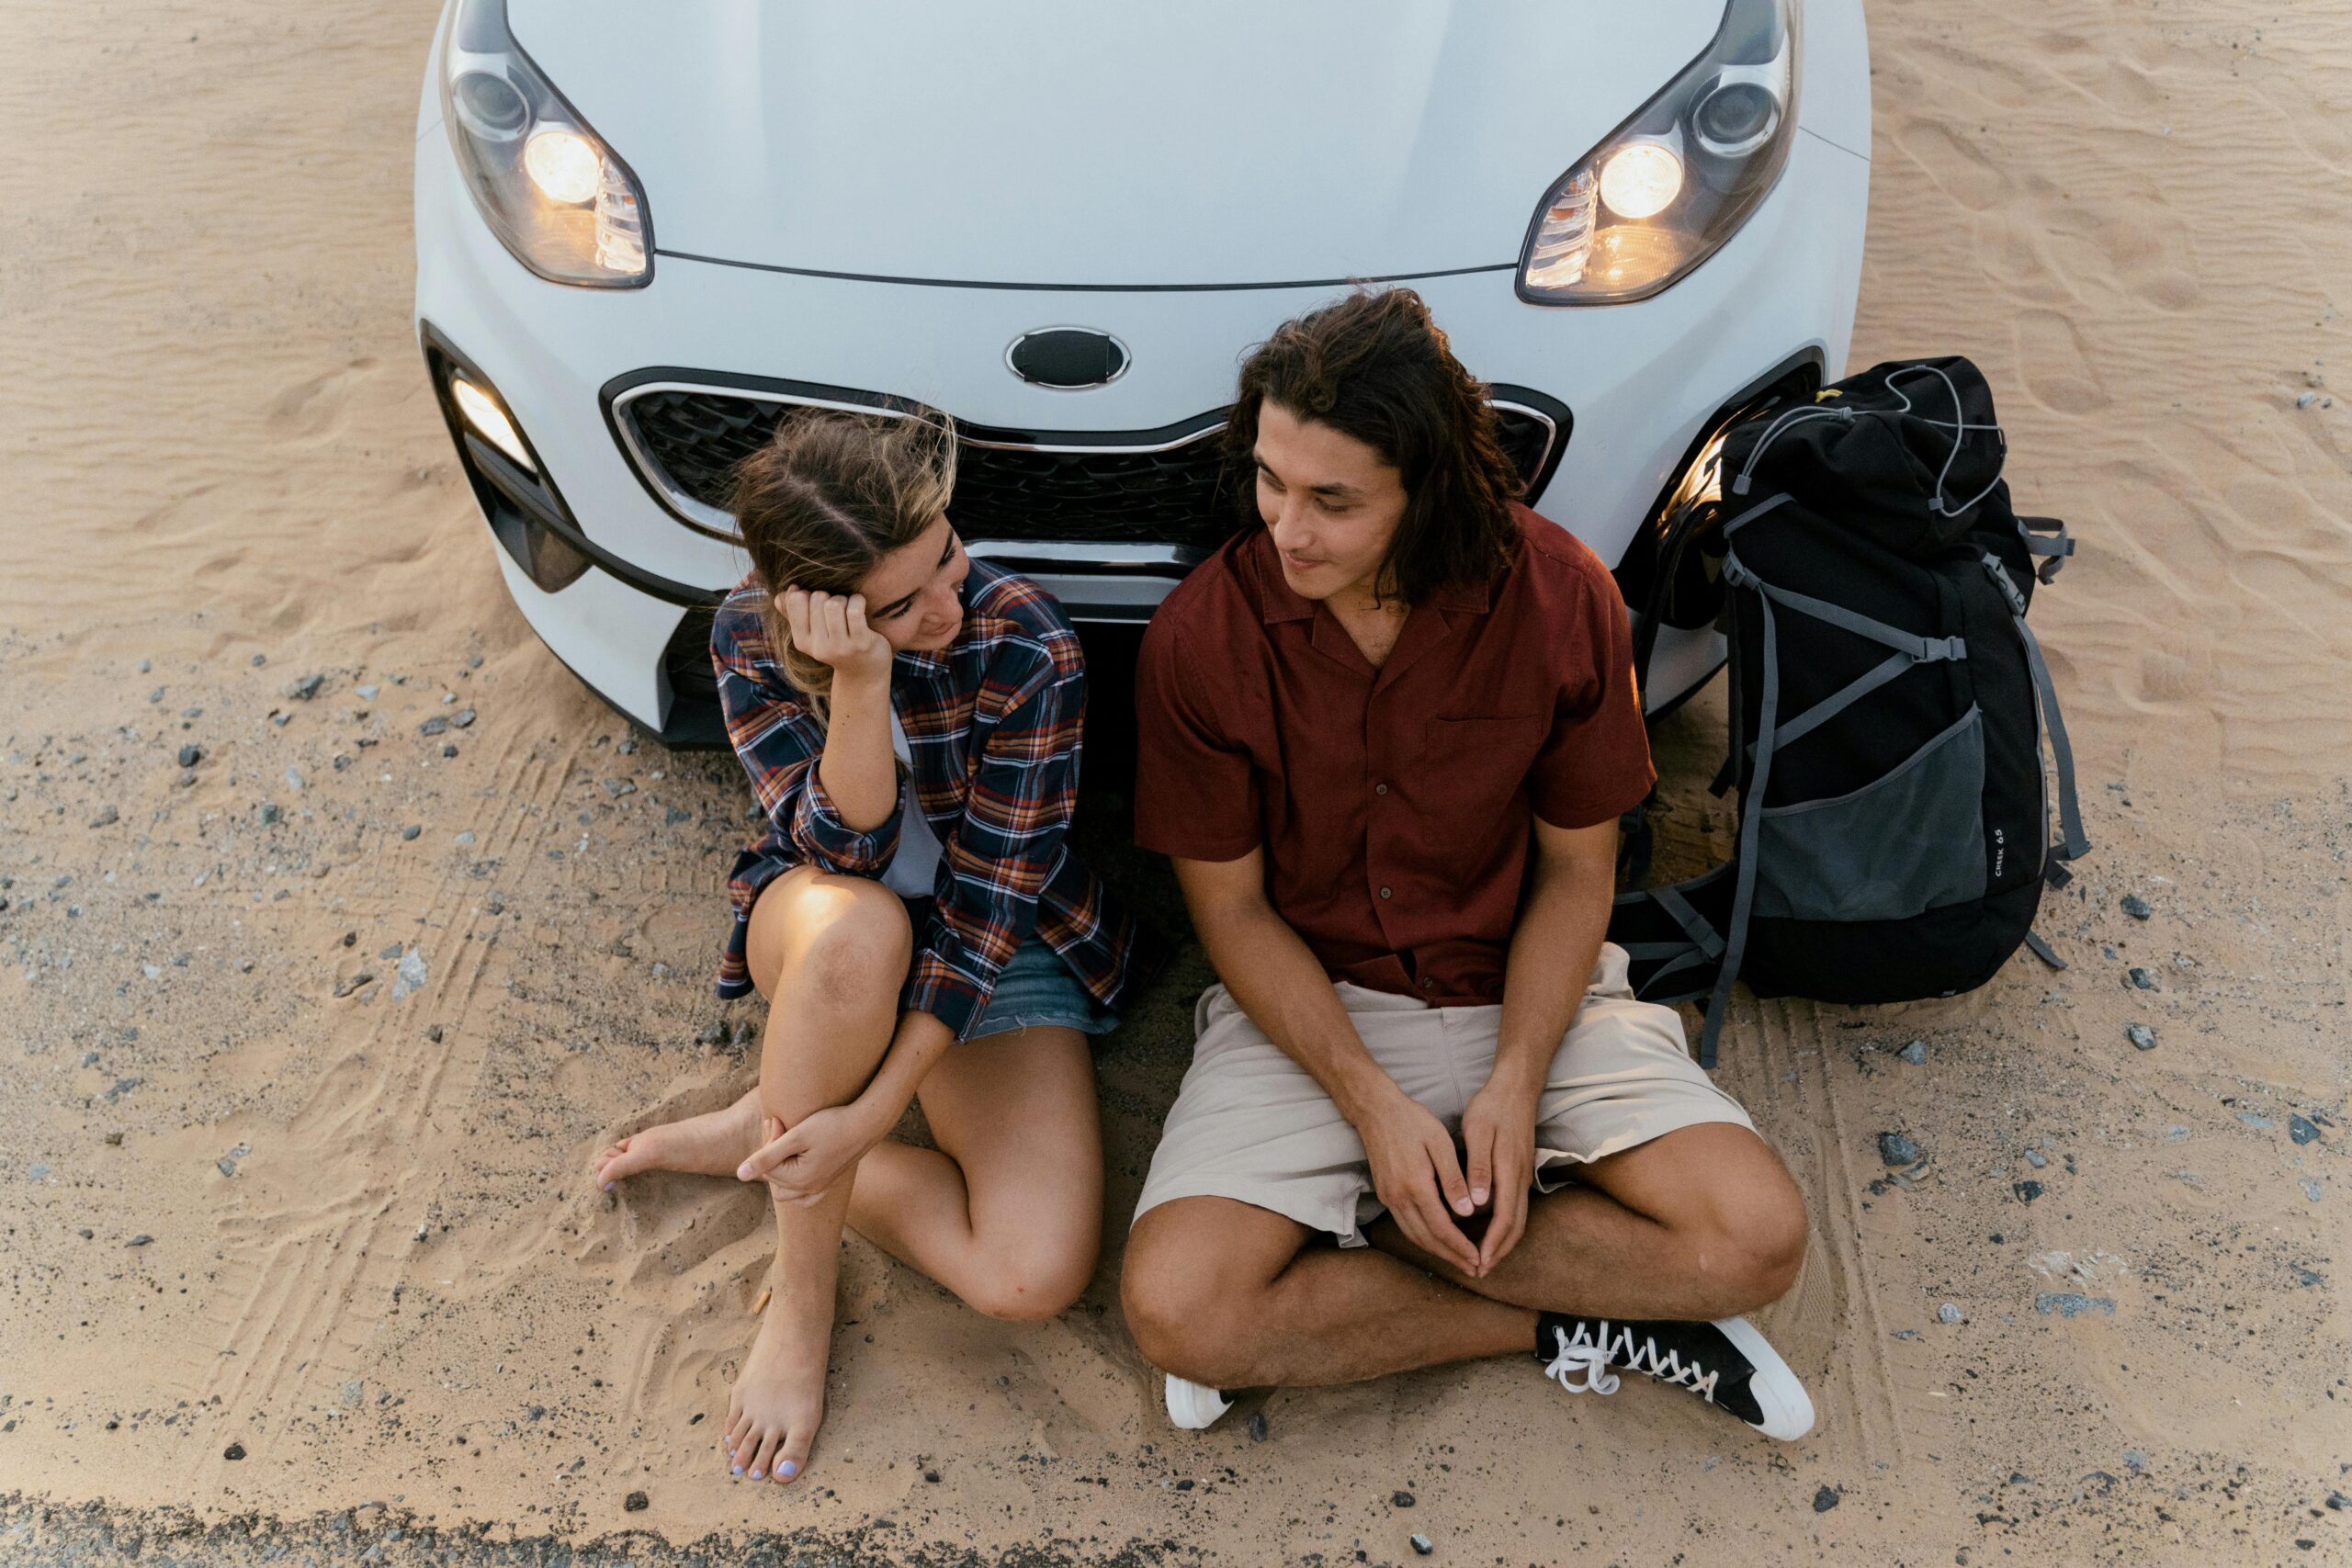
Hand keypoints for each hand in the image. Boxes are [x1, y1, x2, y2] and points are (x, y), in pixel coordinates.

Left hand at [737, 1102, 887, 1205]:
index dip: (768, 1141)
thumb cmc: (832, 1125)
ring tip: (791, 1143)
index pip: (766, 1167)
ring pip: (786, 1187)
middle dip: (773, 1152)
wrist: (866, 1123)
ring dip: (782, 1167)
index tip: (777, 1120)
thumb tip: (739, 1175)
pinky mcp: (829, 1184)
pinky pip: (804, 1194)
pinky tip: (800, 1165)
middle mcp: (809, 1191)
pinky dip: (797, 1183)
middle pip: (774, 1177)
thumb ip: (766, 1156)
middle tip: (783, 1126)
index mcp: (798, 1181)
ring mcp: (820, 1189)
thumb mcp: (795, 1137)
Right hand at [777, 587, 892, 688]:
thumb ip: (793, 614)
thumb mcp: (812, 633)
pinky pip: (854, 610)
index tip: (818, 602)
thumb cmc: (836, 644)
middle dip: (829, 595)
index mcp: (802, 642)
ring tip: (848, 608)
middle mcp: (818, 647)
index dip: (808, 593)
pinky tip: (860, 606)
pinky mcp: (861, 644)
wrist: (864, 671)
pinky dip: (858, 601)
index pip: (795, 600)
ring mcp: (840, 647)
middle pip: (817, 598)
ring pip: (834, 604)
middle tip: (837, 607)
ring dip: (844, 599)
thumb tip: (779, 597)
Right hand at [1356, 1089, 1480, 1275]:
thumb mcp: (1440, 1143)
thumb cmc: (1412, 1121)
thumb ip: (1453, 1179)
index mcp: (1415, 1185)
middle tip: (1472, 1268)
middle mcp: (1399, 1198)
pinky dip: (1423, 1238)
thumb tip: (1466, 1212)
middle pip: (1427, 1239)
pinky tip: (1437, 1240)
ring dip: (1437, 1252)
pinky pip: (1406, 1225)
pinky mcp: (1385, 1195)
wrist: (1375, 1111)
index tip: (1478, 1258)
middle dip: (1451, 1257)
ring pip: (1414, 1236)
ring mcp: (1389, 1198)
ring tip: (1458, 1260)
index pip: (1441, 1228)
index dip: (1460, 1247)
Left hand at [1459, 1079, 1538, 1274]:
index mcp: (1509, 1171)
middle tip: (1481, 1271)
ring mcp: (1523, 1175)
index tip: (1479, 1263)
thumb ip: (1478, 1168)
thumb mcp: (1479, 1132)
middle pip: (1516, 1227)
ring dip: (1504, 1242)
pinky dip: (1506, 1226)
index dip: (1492, 1245)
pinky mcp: (1521, 1170)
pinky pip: (1517, 1207)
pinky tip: (1491, 1230)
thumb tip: (1477, 1203)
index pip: (1505, 1219)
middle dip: (1500, 1252)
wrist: (1517, 1087)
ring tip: (1485, 1258)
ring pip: (1519, 1219)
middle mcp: (1521, 1178)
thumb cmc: (1492, 1108)